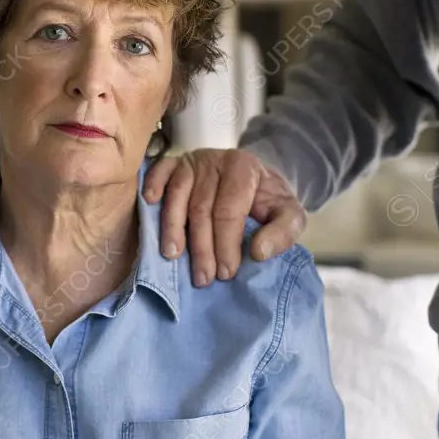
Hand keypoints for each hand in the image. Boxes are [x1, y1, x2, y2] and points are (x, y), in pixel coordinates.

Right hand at [144, 149, 306, 286]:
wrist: (255, 177)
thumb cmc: (268, 200)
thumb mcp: (290, 214)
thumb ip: (283, 232)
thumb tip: (258, 252)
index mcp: (244, 168)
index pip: (229, 209)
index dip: (226, 243)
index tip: (226, 272)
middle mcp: (216, 160)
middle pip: (201, 207)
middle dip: (201, 246)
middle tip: (202, 278)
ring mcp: (192, 160)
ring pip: (177, 195)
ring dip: (172, 228)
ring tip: (172, 256)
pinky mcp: (175, 162)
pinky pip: (160, 171)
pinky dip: (153, 185)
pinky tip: (149, 203)